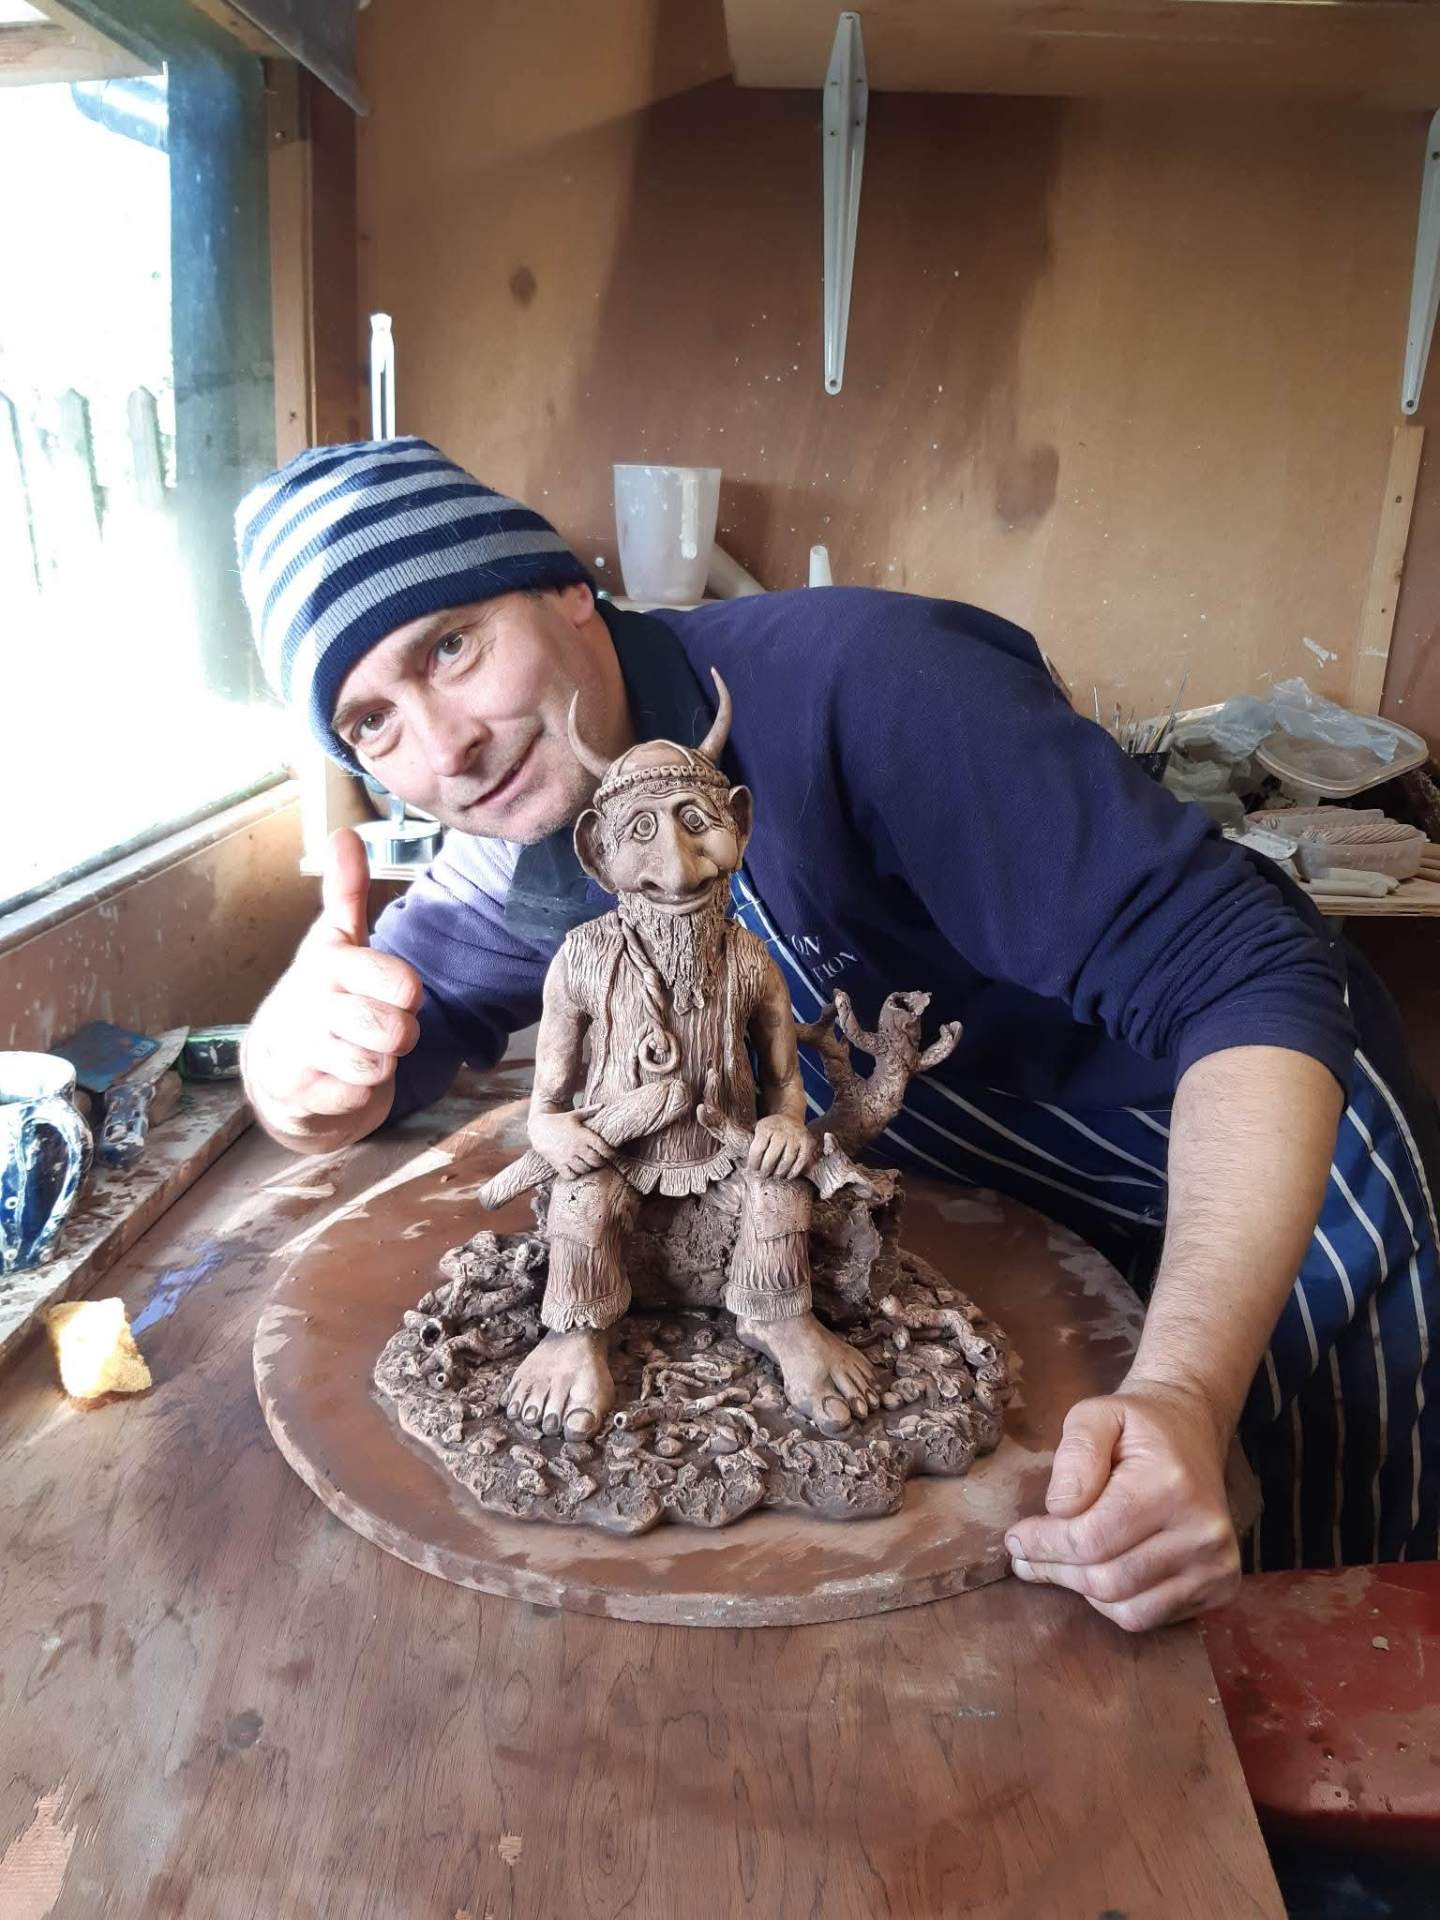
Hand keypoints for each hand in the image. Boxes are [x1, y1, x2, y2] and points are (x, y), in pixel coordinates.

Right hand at [245, 828, 422, 1135]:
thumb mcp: (335, 940)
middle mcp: (310, 1004)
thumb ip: (347, 891)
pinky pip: (356, 1098)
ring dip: (381, 1065)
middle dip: (400, 1036)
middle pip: (395, 1030)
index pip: (403, 983)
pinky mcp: (296, 1093)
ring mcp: (299, 1050)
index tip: (391, 993)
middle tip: (380, 1028)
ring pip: (377, 1065)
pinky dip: (358, 1094)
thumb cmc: (320, 995)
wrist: (275, 1064)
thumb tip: (342, 831)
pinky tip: (340, 1078)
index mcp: (328, 963)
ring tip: (360, 1051)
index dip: (408, 995)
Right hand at [529, 1108, 615, 1178]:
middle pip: (596, 1161)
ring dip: (588, 1168)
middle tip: (600, 1160)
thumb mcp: (574, 1115)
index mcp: (583, 1135)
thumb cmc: (559, 1120)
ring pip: (585, 1169)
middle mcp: (577, 1147)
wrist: (538, 1128)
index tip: (611, 1154)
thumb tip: (602, 1105)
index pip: (603, 1149)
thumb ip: (589, 1111)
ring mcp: (567, 1157)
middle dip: (600, 1162)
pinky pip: (572, 1175)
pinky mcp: (558, 1164)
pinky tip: (576, 1168)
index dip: (610, 1154)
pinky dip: (576, 1174)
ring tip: (588, 1164)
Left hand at [747, 1114, 814, 1180]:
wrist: (790, 1117)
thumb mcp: (757, 1128)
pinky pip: (800, 1161)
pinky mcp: (807, 1143)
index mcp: (766, 1127)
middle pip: (771, 1157)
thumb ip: (749, 1140)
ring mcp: (795, 1137)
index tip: (751, 1170)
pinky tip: (787, 1176)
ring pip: (786, 1161)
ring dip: (779, 1172)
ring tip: (774, 1176)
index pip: (757, 1149)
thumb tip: (737, 1157)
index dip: (753, 1163)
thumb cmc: (770, 1128)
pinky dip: (794, 1171)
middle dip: (765, 1170)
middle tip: (762, 1176)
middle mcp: (782, 1131)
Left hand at [1004, 1380, 1241, 1631]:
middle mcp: (1204, 1532)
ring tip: (1058, 1563)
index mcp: (1171, 1485)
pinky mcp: (1221, 1587)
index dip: (1043, 1543)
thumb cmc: (1136, 1425)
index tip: (1015, 1537)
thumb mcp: (1095, 1414)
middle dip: (1055, 1570)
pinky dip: (1114, 1603)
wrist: (1193, 1430)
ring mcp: (1218, 1565)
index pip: (1090, 1539)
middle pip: (1106, 1581)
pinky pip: (1149, 1617)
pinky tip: (1099, 1570)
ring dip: (1081, 1590)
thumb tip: (1060, 1509)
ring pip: (1127, 1610)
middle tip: (1026, 1555)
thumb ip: (1075, 1454)